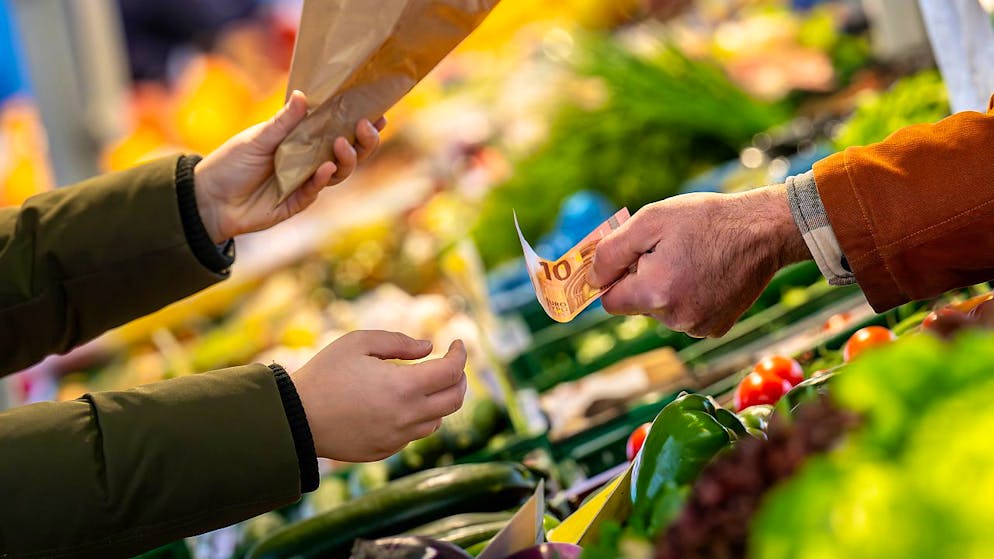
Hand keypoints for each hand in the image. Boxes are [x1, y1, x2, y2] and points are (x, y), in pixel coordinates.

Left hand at [193, 90, 386, 242]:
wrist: (209, 198)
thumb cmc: (230, 163)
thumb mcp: (256, 138)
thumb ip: (283, 122)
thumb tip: (303, 96)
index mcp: (302, 140)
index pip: (338, 129)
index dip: (358, 123)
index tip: (377, 111)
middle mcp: (309, 161)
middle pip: (348, 152)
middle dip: (363, 140)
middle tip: (366, 125)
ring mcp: (306, 182)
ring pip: (339, 172)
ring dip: (346, 158)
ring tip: (340, 144)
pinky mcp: (298, 202)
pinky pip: (316, 190)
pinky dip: (322, 179)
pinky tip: (325, 169)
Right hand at [291, 331, 467, 461]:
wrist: (295, 418)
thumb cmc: (325, 374)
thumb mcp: (358, 343)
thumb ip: (398, 342)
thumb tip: (428, 348)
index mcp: (404, 387)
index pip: (451, 372)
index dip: (461, 354)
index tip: (458, 343)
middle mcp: (407, 417)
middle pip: (454, 400)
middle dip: (459, 379)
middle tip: (452, 364)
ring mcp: (396, 438)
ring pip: (437, 421)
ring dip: (440, 401)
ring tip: (429, 384)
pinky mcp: (384, 450)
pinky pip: (413, 435)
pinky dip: (418, 418)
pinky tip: (403, 405)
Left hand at [591, 184, 809, 337]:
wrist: (765, 230)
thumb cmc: (705, 219)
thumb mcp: (649, 220)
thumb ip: (611, 251)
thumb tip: (591, 279)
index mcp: (654, 292)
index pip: (610, 302)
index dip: (616, 279)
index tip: (629, 260)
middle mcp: (675, 318)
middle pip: (638, 306)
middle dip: (644, 281)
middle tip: (670, 251)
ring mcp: (697, 327)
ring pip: (663, 311)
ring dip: (668, 289)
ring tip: (694, 260)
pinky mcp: (716, 329)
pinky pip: (687, 316)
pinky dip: (691, 298)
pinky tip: (708, 274)